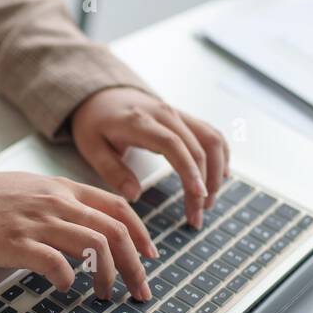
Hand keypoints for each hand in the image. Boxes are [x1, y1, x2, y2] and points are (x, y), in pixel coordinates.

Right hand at [0, 171, 156, 301]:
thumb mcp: (32, 187)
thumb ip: (61, 202)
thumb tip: (88, 226)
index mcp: (62, 189)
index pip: (117, 207)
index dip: (141, 234)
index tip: (149, 256)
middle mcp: (56, 202)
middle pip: (114, 231)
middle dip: (135, 265)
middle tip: (139, 289)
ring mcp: (38, 221)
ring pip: (95, 247)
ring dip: (108, 276)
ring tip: (105, 295)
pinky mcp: (17, 242)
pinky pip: (56, 263)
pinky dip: (68, 279)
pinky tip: (65, 288)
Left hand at [70, 87, 229, 228]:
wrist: (102, 95)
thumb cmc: (95, 124)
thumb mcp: (91, 148)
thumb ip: (112, 171)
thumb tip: (135, 195)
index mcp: (139, 121)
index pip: (172, 144)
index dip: (188, 170)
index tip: (198, 196)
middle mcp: (164, 114)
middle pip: (197, 147)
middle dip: (203, 184)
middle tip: (196, 217)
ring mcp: (178, 114)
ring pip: (211, 139)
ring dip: (216, 172)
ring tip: (207, 203)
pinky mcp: (185, 118)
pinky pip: (212, 134)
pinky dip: (221, 156)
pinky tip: (221, 178)